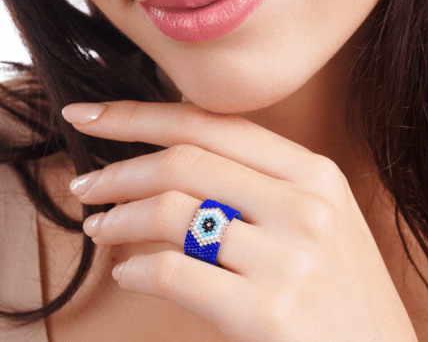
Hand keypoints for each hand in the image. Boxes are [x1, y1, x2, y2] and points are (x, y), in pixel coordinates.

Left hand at [62, 100, 417, 341]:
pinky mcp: (267, 314)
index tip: (93, 115)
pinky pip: (174, 272)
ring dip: (119, 217)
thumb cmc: (339, 290)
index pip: (209, 123)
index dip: (140, 115)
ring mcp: (289, 258)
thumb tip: (175, 156)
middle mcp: (303, 205)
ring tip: (100, 227)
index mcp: (313, 172)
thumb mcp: (317, 217)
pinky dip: (137, 270)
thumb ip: (257, 181)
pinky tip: (128, 273)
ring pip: (171, 211)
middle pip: (183, 161)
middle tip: (86, 185)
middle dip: (118, 169)